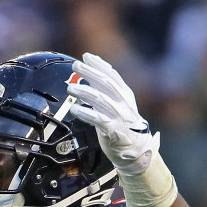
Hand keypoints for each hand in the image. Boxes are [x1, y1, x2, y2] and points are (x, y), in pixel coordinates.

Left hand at [67, 53, 156, 175]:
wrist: (136, 150)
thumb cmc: (122, 126)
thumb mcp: (116, 105)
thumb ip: (104, 92)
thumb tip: (88, 75)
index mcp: (124, 95)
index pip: (112, 74)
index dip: (100, 64)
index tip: (86, 56)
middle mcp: (123, 103)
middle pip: (106, 83)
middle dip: (90, 73)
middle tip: (75, 65)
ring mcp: (119, 116)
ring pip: (101, 100)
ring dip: (84, 92)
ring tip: (70, 88)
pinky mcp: (113, 130)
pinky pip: (98, 119)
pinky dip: (85, 113)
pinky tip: (74, 109)